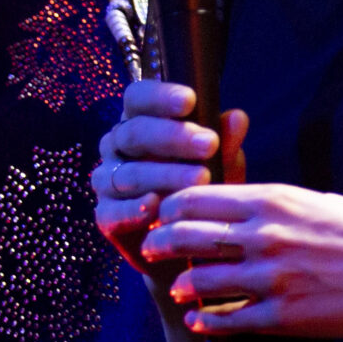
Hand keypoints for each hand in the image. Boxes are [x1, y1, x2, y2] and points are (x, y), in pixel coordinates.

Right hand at [92, 77, 245, 271]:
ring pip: (129, 173)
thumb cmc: (203, 189)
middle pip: (134, 133)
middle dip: (173, 136)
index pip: (138, 98)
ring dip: (165, 174)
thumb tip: (237, 117)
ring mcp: (107, 182)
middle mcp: (116, 148)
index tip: (190, 101)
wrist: (190, 245)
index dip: (160, 96)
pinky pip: (114, 211)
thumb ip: (226, 144)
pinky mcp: (105, 217)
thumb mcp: (221, 165)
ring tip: (201, 177)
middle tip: (208, 143)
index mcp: (139, 122)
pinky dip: (134, 209)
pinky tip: (155, 206)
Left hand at [139, 182, 342, 337]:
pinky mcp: (285, 317)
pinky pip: (229, 320)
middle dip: (161, 243)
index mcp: (271, 200)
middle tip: (152, 249)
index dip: (171, 207)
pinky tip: (200, 321)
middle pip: (187, 236)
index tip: (162, 214)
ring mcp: (272, 279)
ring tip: (177, 289)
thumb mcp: (314, 199)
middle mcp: (264, 236)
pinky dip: (207, 321)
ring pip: (201, 281)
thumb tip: (238, 202)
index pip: (197, 198)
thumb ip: (271, 201)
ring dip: (182, 286)